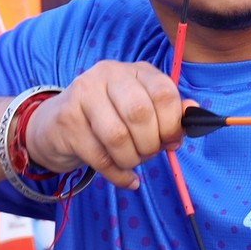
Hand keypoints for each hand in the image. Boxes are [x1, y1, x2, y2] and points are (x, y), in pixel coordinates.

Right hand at [23, 61, 186, 189]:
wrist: (56, 126)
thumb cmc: (108, 119)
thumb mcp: (141, 110)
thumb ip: (169, 113)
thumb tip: (194, 115)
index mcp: (134, 70)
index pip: (163, 92)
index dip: (173, 123)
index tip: (171, 141)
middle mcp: (107, 75)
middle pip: (140, 114)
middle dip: (150, 144)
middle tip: (148, 153)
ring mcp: (83, 95)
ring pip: (117, 137)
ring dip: (131, 160)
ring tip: (131, 162)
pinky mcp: (67, 121)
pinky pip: (99, 157)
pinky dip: (118, 175)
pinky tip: (125, 178)